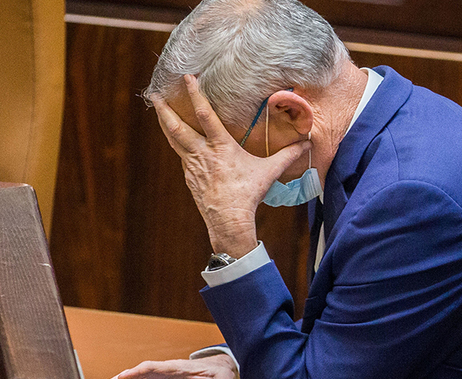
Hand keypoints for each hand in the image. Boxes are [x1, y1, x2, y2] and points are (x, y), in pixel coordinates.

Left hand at [150, 74, 310, 257]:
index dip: (196, 94)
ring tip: (159, 111)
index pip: (204, 114)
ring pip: (174, 139)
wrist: (228, 218)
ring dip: (165, 123)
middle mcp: (202, 152)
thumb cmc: (248, 193)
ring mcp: (192, 165)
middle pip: (177, 126)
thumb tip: (307, 144)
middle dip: (165, 109)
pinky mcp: (189, 176)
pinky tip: (177, 141)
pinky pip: (181, 155)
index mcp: (220, 146)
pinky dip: (177, 144)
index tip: (188, 78)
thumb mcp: (269, 171)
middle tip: (154, 95)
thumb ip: (287, 155)